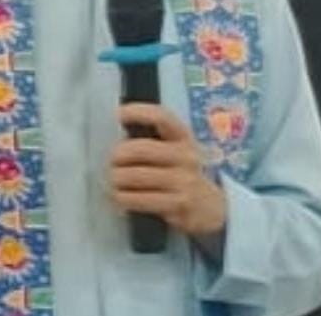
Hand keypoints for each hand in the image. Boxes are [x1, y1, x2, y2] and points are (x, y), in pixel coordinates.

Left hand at [109, 103, 226, 237]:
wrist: (210, 207)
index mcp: (183, 137)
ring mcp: (184, 181)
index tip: (119, 114)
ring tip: (112, 181)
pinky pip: (141, 199)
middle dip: (118, 155)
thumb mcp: (175, 152)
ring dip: (117, 179)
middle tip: (110, 161)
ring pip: (137, 176)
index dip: (139, 112)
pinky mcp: (178, 204)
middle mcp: (186, 156)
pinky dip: (124, 198)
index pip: (162, 117)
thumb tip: (116, 141)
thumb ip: (151, 143)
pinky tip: (119, 197)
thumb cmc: (181, 173)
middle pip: (142, 149)